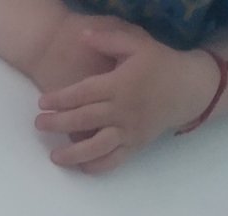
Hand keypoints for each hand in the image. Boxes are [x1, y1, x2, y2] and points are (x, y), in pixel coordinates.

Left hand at [34, 20, 220, 172]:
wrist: (188, 88)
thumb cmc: (159, 63)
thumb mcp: (137, 43)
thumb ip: (109, 39)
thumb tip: (82, 36)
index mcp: (121, 84)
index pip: (83, 93)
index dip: (60, 99)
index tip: (42, 102)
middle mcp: (123, 111)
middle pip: (84, 120)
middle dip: (58, 124)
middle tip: (39, 125)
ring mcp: (129, 131)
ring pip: (97, 147)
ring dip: (72, 154)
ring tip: (54, 156)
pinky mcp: (135, 146)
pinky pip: (113, 161)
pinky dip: (96, 167)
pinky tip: (80, 167)